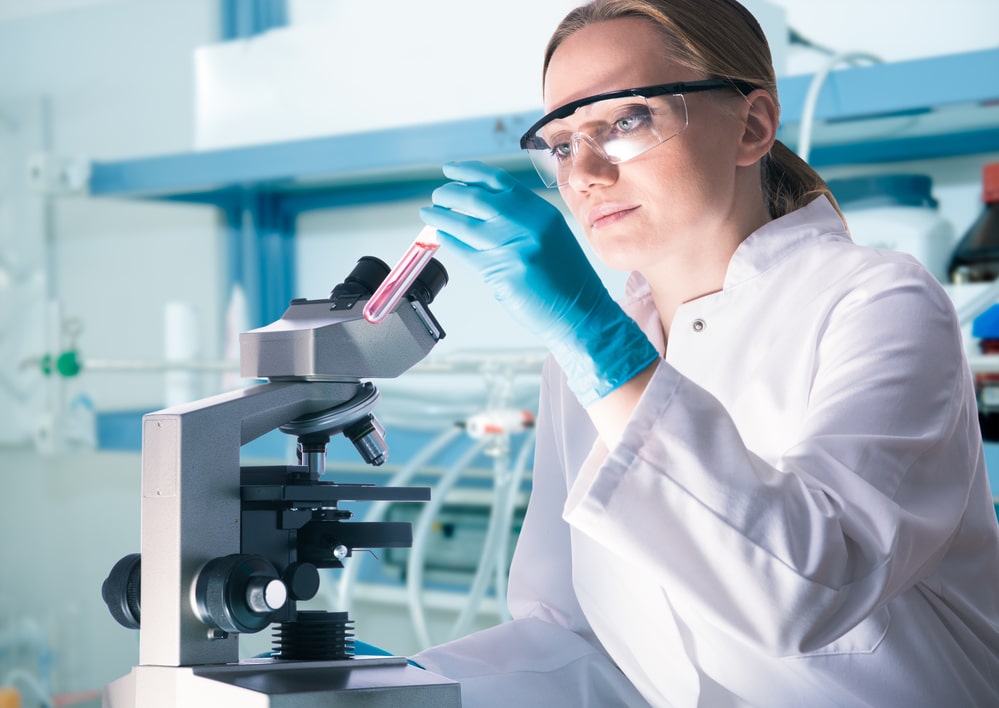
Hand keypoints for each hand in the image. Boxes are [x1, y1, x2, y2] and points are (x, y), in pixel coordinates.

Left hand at [421, 160, 657, 404]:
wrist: (582, 314)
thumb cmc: (566, 280)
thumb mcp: (549, 236)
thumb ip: (520, 219)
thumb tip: (479, 207)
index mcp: (540, 211)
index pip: (497, 180)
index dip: (468, 172)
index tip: (450, 170)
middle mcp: (527, 223)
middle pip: (475, 198)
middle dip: (449, 194)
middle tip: (437, 197)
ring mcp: (514, 247)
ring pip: (464, 224)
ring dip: (441, 217)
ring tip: (430, 214)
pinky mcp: (502, 272)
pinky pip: (465, 252)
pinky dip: (450, 241)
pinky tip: (442, 236)